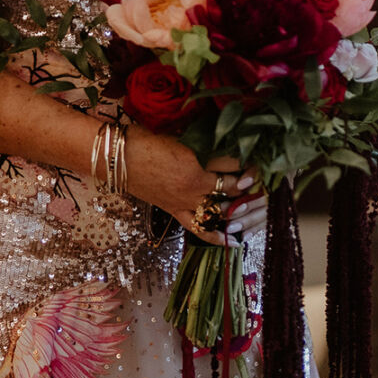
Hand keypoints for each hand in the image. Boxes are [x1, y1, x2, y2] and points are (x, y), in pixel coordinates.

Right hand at [124, 129, 266, 246]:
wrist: (116, 158)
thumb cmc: (144, 140)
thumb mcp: (178, 135)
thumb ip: (201, 142)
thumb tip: (221, 139)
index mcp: (196, 162)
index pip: (231, 163)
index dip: (247, 161)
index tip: (258, 158)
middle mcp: (194, 185)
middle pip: (231, 187)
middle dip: (248, 184)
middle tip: (261, 182)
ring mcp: (185, 201)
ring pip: (220, 209)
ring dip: (238, 208)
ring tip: (254, 206)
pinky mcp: (174, 210)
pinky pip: (198, 228)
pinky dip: (216, 236)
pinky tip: (233, 242)